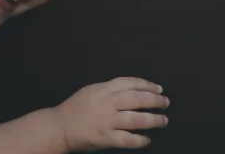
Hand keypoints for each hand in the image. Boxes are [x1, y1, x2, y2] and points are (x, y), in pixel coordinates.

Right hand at [54, 77, 169, 150]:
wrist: (59, 127)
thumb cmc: (75, 108)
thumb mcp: (93, 90)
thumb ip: (111, 88)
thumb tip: (134, 89)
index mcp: (105, 89)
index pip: (132, 83)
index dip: (148, 85)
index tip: (159, 89)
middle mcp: (108, 102)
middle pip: (138, 99)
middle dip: (155, 101)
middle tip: (165, 103)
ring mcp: (107, 121)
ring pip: (136, 119)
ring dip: (153, 120)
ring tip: (163, 120)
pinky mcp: (105, 137)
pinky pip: (127, 139)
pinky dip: (139, 140)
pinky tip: (147, 139)